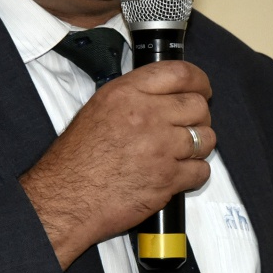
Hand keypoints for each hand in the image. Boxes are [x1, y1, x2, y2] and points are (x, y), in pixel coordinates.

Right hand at [21, 60, 215, 267]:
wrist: (66, 198)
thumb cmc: (76, 159)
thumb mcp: (98, 109)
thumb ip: (133, 96)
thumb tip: (164, 93)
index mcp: (127, 94)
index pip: (179, 73)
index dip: (199, 80)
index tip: (202, 88)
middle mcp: (146, 116)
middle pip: (198, 106)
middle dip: (199, 117)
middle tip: (190, 126)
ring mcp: (160, 148)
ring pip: (205, 138)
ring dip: (199, 146)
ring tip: (183, 152)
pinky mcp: (167, 179)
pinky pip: (201, 170)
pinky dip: (194, 174)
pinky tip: (178, 174)